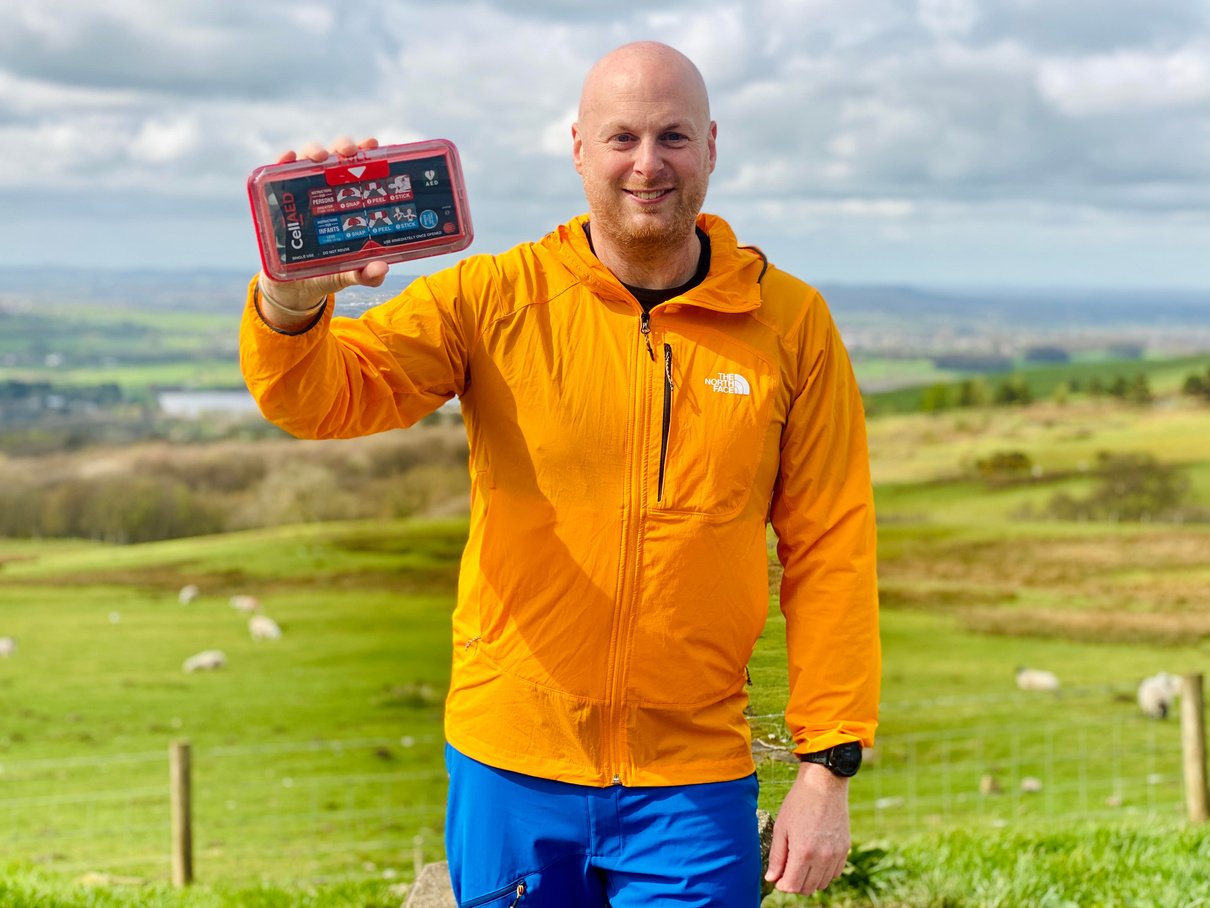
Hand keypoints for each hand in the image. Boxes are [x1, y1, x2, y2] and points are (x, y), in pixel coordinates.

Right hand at [256, 136, 386, 329]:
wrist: (295, 288)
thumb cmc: (328, 272)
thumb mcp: (350, 273)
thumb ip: (367, 273)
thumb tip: (382, 268)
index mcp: (350, 201)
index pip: (360, 171)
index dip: (367, 153)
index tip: (373, 145)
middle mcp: (328, 190)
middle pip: (336, 158)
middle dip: (343, 147)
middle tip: (348, 153)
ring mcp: (303, 192)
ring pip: (308, 160)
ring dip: (313, 151)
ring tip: (320, 157)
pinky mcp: (279, 200)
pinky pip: (278, 175)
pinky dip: (282, 162)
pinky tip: (286, 158)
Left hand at [764, 762, 850, 894]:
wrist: (824, 785)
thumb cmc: (798, 803)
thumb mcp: (781, 828)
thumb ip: (777, 856)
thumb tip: (772, 878)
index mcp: (803, 853)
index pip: (792, 886)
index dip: (782, 885)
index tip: (778, 876)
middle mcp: (822, 858)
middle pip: (807, 888)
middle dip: (795, 883)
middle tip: (788, 869)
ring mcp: (836, 854)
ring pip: (822, 883)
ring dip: (809, 879)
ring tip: (801, 862)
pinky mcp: (845, 849)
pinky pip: (835, 873)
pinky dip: (824, 872)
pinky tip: (815, 858)